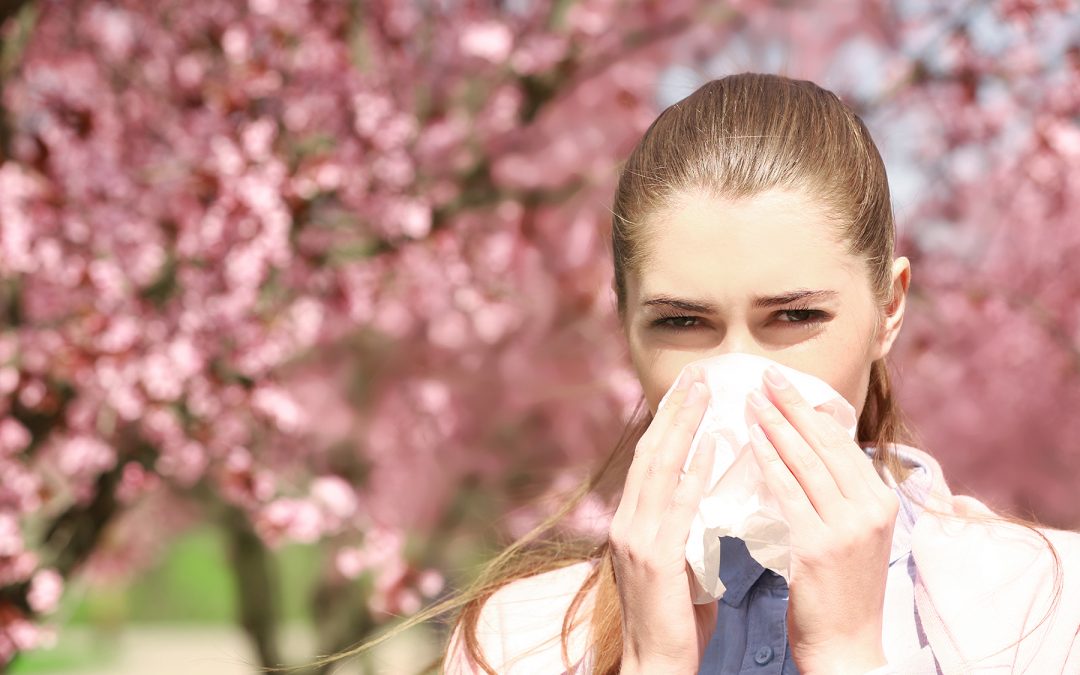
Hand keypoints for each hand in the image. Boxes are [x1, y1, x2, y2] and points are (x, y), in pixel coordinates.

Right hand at [609, 366, 718, 673]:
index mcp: (632, 524)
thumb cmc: (676, 622)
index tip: (688, 392)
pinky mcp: (653, 559)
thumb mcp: (680, 565)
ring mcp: (635, 540)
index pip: (649, 463)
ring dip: (682, 427)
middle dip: (674, 412)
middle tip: (697, 376)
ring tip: (703, 394)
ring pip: (658, 470)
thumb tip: (709, 496)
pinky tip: (711, 448)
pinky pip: (675, 507)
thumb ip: (687, 529)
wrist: (654, 666)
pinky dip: (692, 473)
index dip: (668, 425)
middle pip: (650, 454)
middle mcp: (627, 524)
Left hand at [746, 365, 898, 674]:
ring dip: (775, 425)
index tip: (785, 385)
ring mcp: (847, 527)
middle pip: (824, 444)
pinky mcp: (819, 546)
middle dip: (792, 405)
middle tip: (764, 375)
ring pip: (805, 462)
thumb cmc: (842, 590)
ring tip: (750, 398)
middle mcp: (871, 508)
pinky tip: (750, 442)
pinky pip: (788, 494)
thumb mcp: (853, 534)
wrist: (848, 647)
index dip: (811, 411)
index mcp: (881, 501)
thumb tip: (810, 452)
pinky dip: (768, 464)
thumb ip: (839, 495)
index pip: (842, 444)